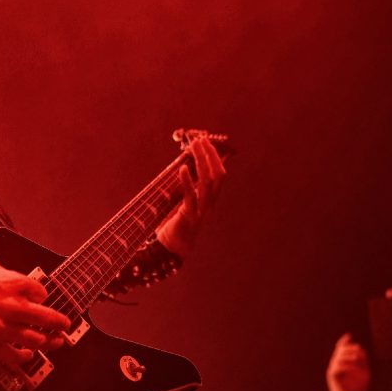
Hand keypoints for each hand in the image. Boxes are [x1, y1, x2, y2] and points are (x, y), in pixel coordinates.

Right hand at [0, 255, 70, 367]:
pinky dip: (25, 357)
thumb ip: (6, 272)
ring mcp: (2, 327)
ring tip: (51, 342)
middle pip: (48, 319)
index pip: (42, 292)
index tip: (42, 300)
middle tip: (65, 326)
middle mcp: (12, 306)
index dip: (43, 296)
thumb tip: (14, 278)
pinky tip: (27, 355)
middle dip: (60, 323)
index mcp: (14, 283)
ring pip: (36, 340)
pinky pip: (15, 357)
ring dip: (46, 342)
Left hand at [156, 136, 225, 257]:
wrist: (172, 249)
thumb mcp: (185, 203)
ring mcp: (201, 210)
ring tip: (194, 148)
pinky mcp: (189, 217)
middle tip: (200, 140)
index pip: (219, 174)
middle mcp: (210, 204)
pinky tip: (182, 169)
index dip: (214, 157)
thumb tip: (186, 168)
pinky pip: (191, 196)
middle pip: (217, 175)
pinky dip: (187, 181)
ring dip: (201, 162)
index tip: (205, 142)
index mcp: (210, 200)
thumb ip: (189, 188)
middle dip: (210, 155)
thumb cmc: (176, 225)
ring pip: (208, 183)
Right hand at [326, 333, 370, 390]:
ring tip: (356, 358)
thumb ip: (363, 361)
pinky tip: (353, 367)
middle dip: (348, 348)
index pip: (340, 349)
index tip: (349, 336)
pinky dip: (345, 365)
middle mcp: (335, 365)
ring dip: (347, 356)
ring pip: (337, 358)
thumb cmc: (358, 389)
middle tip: (358, 350)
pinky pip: (336, 367)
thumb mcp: (364, 372)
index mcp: (342, 363)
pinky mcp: (332, 377)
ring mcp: (333, 371)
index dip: (343, 342)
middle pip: (339, 351)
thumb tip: (360, 349)